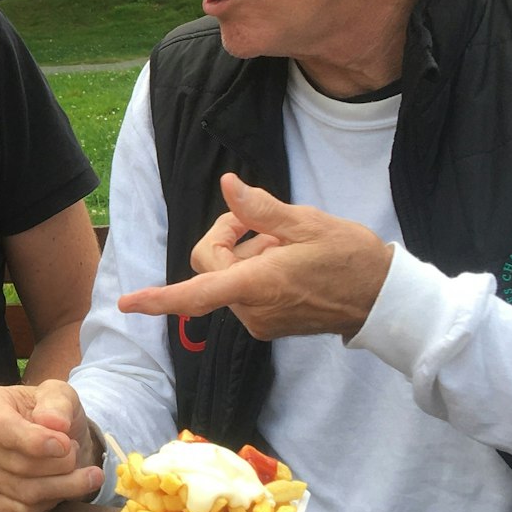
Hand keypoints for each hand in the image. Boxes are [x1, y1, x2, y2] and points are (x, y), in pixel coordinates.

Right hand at [0, 379, 102, 511]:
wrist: (53, 440)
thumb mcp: (61, 395)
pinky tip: (64, 487)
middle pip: (19, 465)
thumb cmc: (51, 413)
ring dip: (64, 485)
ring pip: (25, 493)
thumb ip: (58, 403)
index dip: (34, 441)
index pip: (0, 428)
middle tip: (76, 452)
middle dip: (60, 463)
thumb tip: (54, 422)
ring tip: (81, 470)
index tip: (64, 444)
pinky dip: (52, 503)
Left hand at [117, 172, 393, 340]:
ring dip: (247, 254)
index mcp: (258, 284)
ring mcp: (260, 321)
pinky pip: (243, 291)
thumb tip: (227, 185)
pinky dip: (256, 271)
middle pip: (211, 266)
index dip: (159, 298)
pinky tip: (288, 262)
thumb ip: (261, 209)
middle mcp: (252, 309)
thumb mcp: (307, 223)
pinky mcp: (268, 326)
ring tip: (287, 245)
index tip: (128, 303)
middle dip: (229, 237)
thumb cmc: (349, 257)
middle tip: (264, 220)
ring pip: (227, 277)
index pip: (197, 293)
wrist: (383, 299)